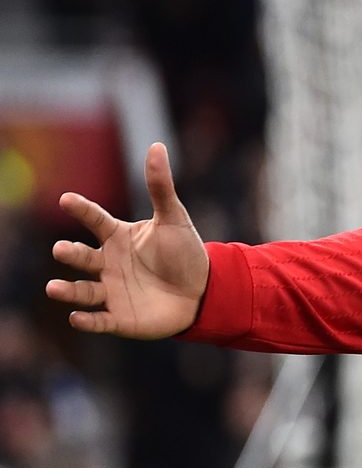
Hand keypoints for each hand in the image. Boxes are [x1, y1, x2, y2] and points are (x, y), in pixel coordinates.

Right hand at [46, 143, 209, 338]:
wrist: (203, 292)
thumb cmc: (183, 253)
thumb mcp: (174, 218)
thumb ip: (160, 186)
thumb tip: (156, 146)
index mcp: (117, 237)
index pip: (95, 220)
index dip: (82, 210)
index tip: (67, 199)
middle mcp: (107, 263)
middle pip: (83, 257)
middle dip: (71, 254)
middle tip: (62, 249)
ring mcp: (110, 291)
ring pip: (83, 291)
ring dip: (67, 290)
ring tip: (53, 287)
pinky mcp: (119, 318)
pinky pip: (100, 320)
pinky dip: (88, 321)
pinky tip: (76, 318)